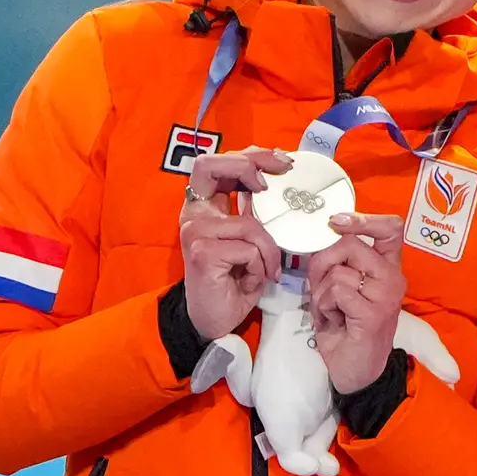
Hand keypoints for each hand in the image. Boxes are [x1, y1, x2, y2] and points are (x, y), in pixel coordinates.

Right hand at [179, 148, 291, 340]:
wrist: (214, 319)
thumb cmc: (234, 280)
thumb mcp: (248, 240)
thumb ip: (254, 212)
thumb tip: (280, 180)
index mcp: (204, 208)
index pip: (217, 163)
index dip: (250, 155)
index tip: (281, 163)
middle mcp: (194, 214)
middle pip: (211, 164)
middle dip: (252, 162)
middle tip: (282, 172)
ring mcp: (195, 232)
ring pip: (250, 223)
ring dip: (269, 249)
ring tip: (266, 268)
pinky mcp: (202, 252)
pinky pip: (249, 249)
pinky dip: (261, 265)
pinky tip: (252, 279)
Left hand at [307, 213, 406, 394]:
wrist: (355, 372)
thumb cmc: (346, 328)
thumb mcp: (342, 288)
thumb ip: (339, 262)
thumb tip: (322, 237)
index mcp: (388, 268)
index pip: (390, 228)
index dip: (362, 218)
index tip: (335, 221)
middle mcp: (394, 278)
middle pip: (351, 244)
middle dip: (322, 262)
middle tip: (318, 285)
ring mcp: (387, 295)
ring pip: (339, 271)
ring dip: (321, 293)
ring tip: (330, 311)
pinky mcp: (375, 314)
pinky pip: (337, 292)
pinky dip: (325, 307)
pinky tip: (333, 321)